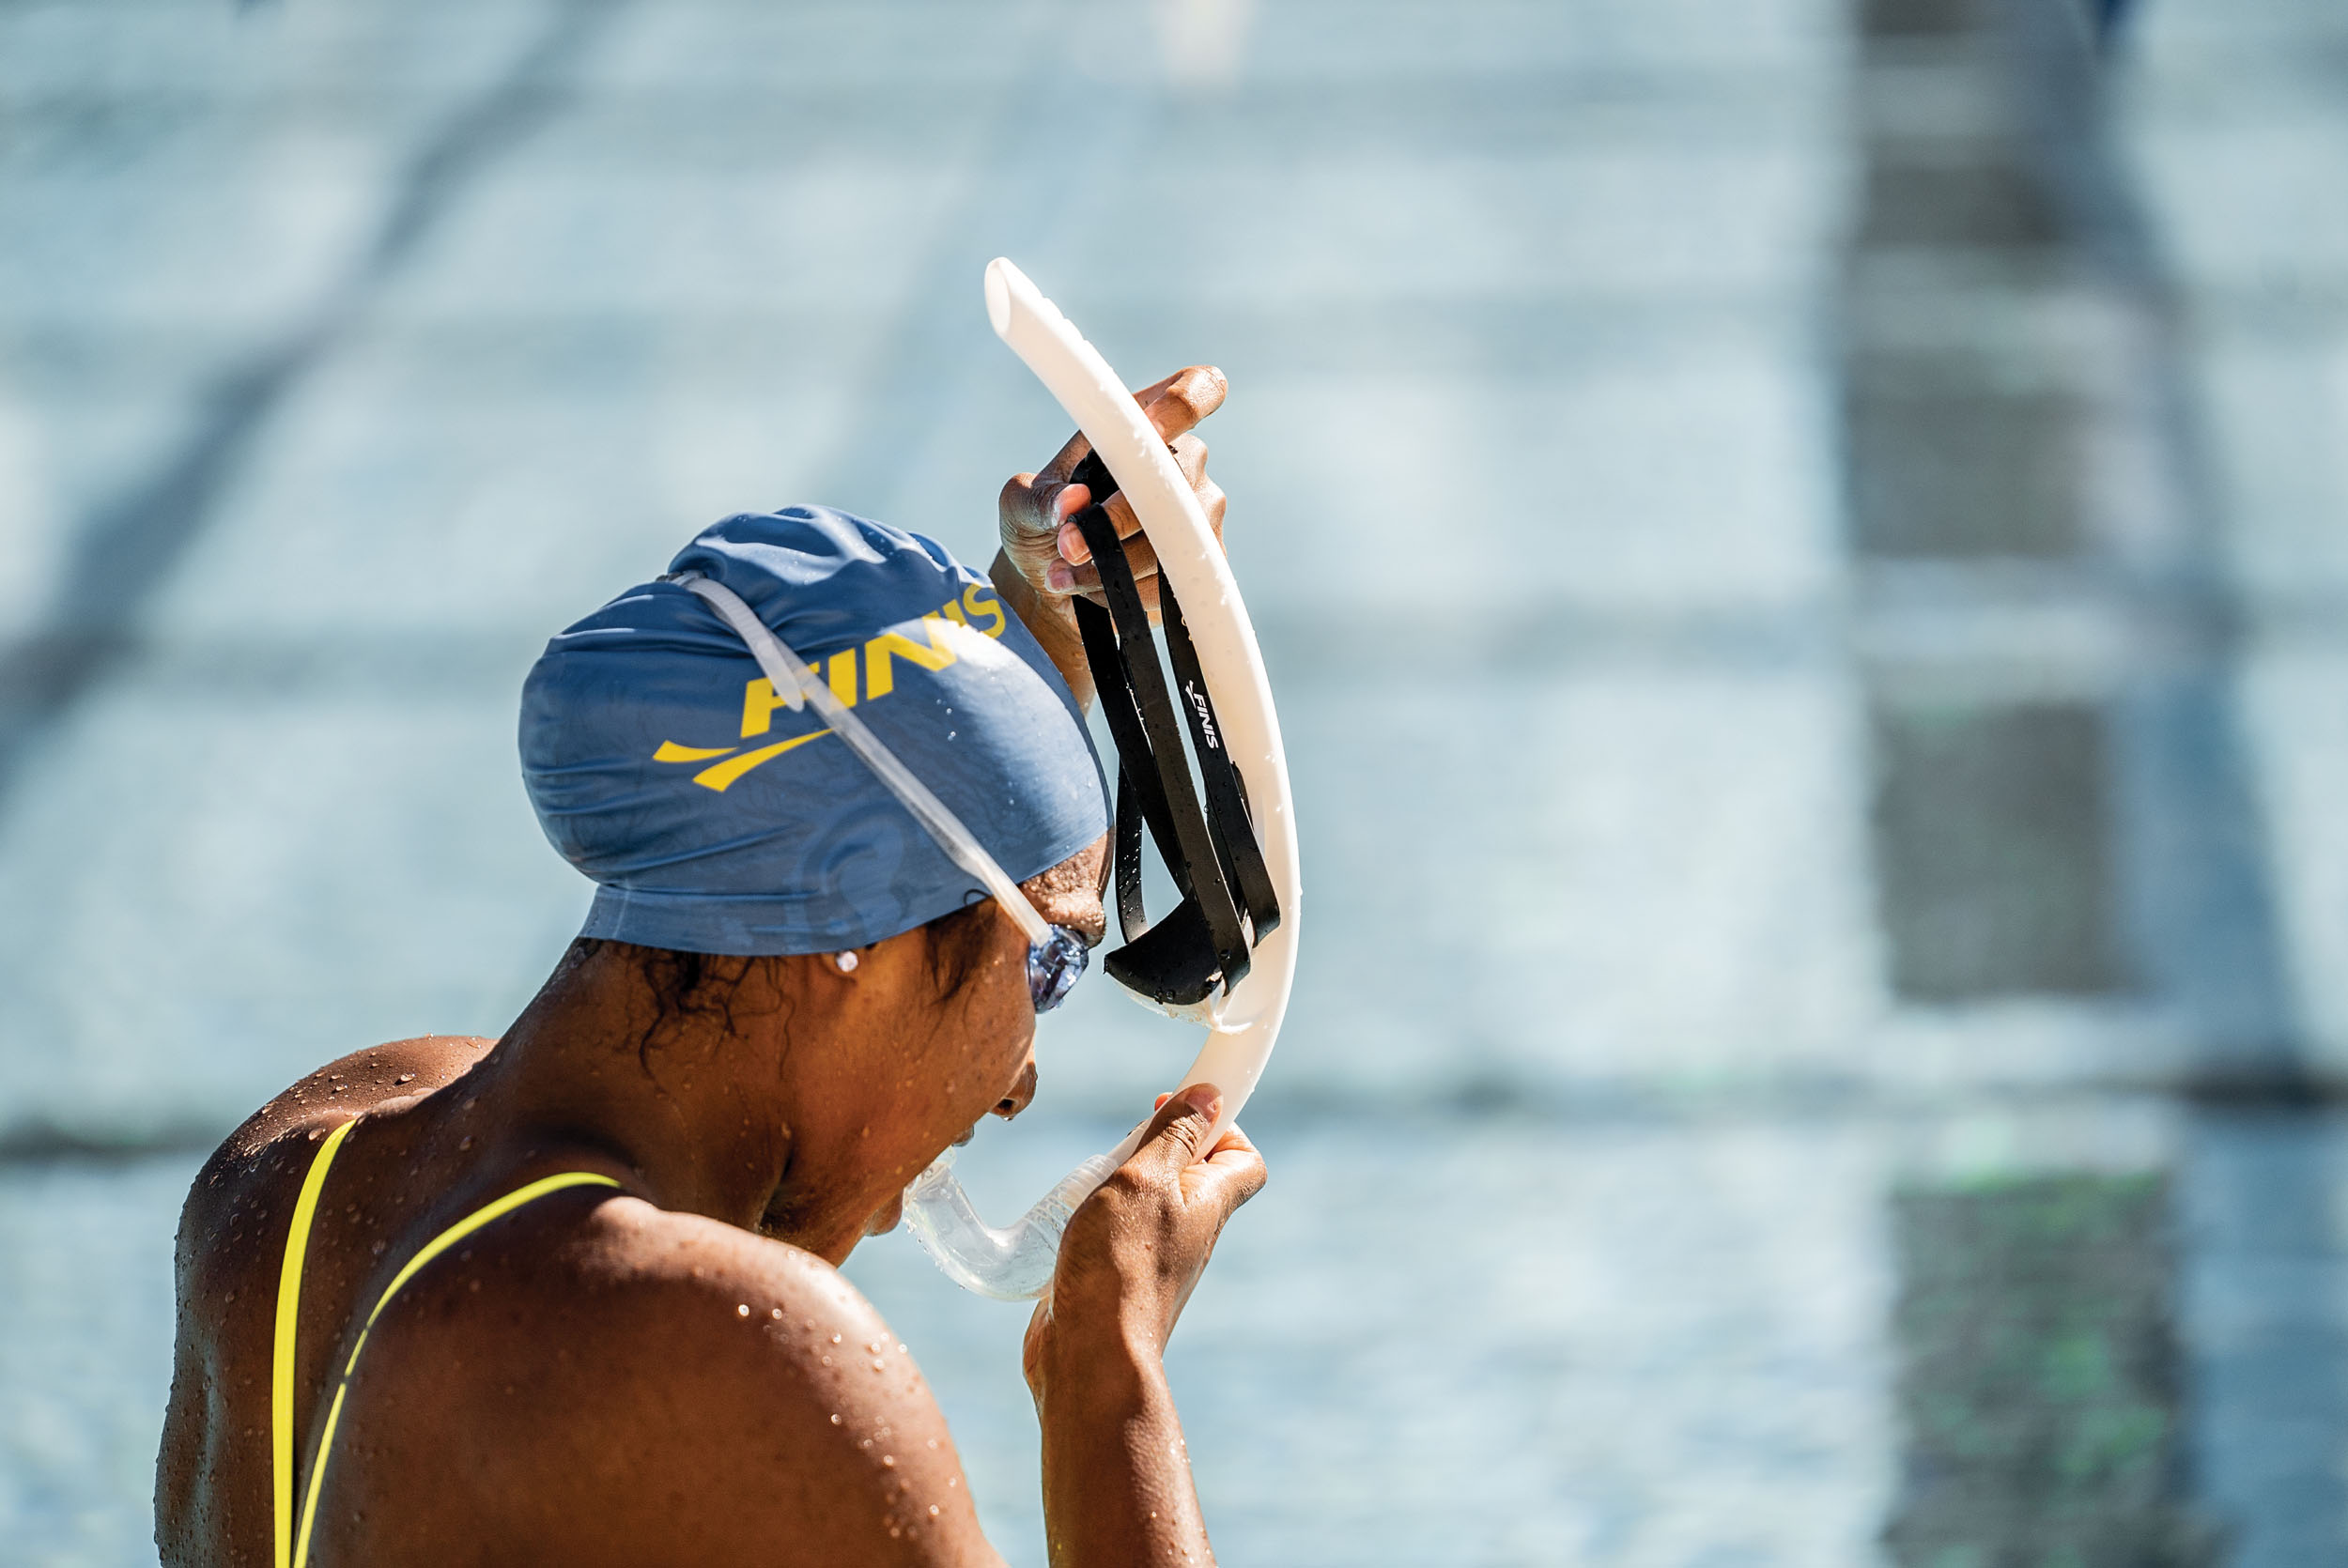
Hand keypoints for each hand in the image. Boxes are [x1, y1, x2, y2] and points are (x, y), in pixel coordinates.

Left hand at [992, 367, 1228, 698]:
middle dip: (1117, 517)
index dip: (1182, 404)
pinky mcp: (1202, 564)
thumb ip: (1043, 499)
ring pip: (1173, 536)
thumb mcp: (1022, 505)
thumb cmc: (1041, 524)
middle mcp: (1184, 463)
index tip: (1148, 430)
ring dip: (1110, 562)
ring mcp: (1200, 515)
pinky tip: (1088, 589)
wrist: (1052, 584)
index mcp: (1143, 424)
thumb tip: (1074, 501)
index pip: (1195, 390)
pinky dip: (1122, 589)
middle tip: (1068, 543)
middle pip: (1177, 477)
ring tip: (1062, 572)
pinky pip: (1172, 579)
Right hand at [1023, 1084, 1264, 1402]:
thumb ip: (1173, 1134)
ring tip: (1094, 1181)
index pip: (1244, 1159)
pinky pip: (1116, 1232)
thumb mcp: (1145, 1179)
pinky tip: (1072, 1218)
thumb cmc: (1120, 1264)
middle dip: (1159, 1144)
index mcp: (1209, 1203)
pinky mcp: (1117, 1278)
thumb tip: (1210, 1094)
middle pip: (1192, 1174)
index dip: (1223, 1125)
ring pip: (1149, 1202)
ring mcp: (1155, 1257)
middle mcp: (1189, 1231)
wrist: (1090, 1355)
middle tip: (1127, 1141)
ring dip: (1122, 1180)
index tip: (1183, 1107)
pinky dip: (1096, 1215)